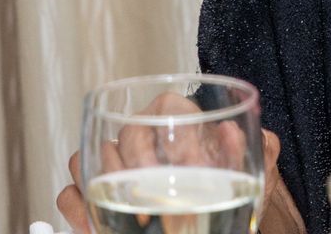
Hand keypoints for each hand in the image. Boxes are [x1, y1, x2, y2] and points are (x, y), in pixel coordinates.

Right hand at [55, 92, 282, 233]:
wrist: (225, 213)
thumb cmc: (237, 183)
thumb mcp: (257, 164)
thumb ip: (259, 146)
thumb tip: (232, 131)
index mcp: (179, 116)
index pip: (168, 108)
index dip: (178, 136)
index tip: (194, 168)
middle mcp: (141, 133)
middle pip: (125, 135)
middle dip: (140, 167)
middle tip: (160, 195)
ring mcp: (113, 164)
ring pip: (85, 159)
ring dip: (102, 187)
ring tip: (133, 215)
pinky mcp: (93, 193)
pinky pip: (70, 194)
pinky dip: (78, 210)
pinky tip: (97, 228)